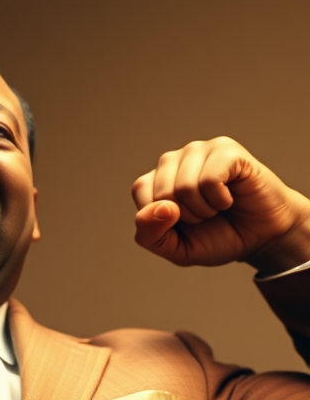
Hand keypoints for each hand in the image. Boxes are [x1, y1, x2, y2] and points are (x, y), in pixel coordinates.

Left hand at [132, 137, 309, 272]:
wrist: (259, 237)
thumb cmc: (216, 238)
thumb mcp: (175, 249)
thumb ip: (150, 235)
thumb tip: (159, 208)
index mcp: (156, 179)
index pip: (141, 192)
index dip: (162, 219)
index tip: (182, 223)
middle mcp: (175, 159)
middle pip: (163, 193)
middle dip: (186, 217)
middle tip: (205, 216)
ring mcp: (201, 150)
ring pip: (185, 186)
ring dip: (204, 210)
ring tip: (217, 206)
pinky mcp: (226, 150)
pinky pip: (209, 180)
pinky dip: (220, 199)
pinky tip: (229, 197)